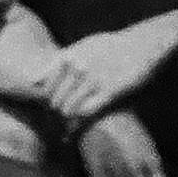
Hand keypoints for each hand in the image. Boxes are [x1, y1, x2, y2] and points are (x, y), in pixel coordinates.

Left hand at [46, 26, 175, 124]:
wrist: (144, 44)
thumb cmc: (113, 47)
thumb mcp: (84, 46)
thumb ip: (59, 63)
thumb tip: (33, 80)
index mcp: (69, 56)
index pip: (44, 85)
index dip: (44, 100)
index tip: (48, 110)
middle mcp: (78, 67)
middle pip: (54, 100)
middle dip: (53, 116)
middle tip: (55, 127)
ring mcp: (93, 79)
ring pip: (68, 108)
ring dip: (65, 123)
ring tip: (63, 132)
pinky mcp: (110, 91)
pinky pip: (86, 112)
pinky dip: (78, 125)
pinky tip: (74, 133)